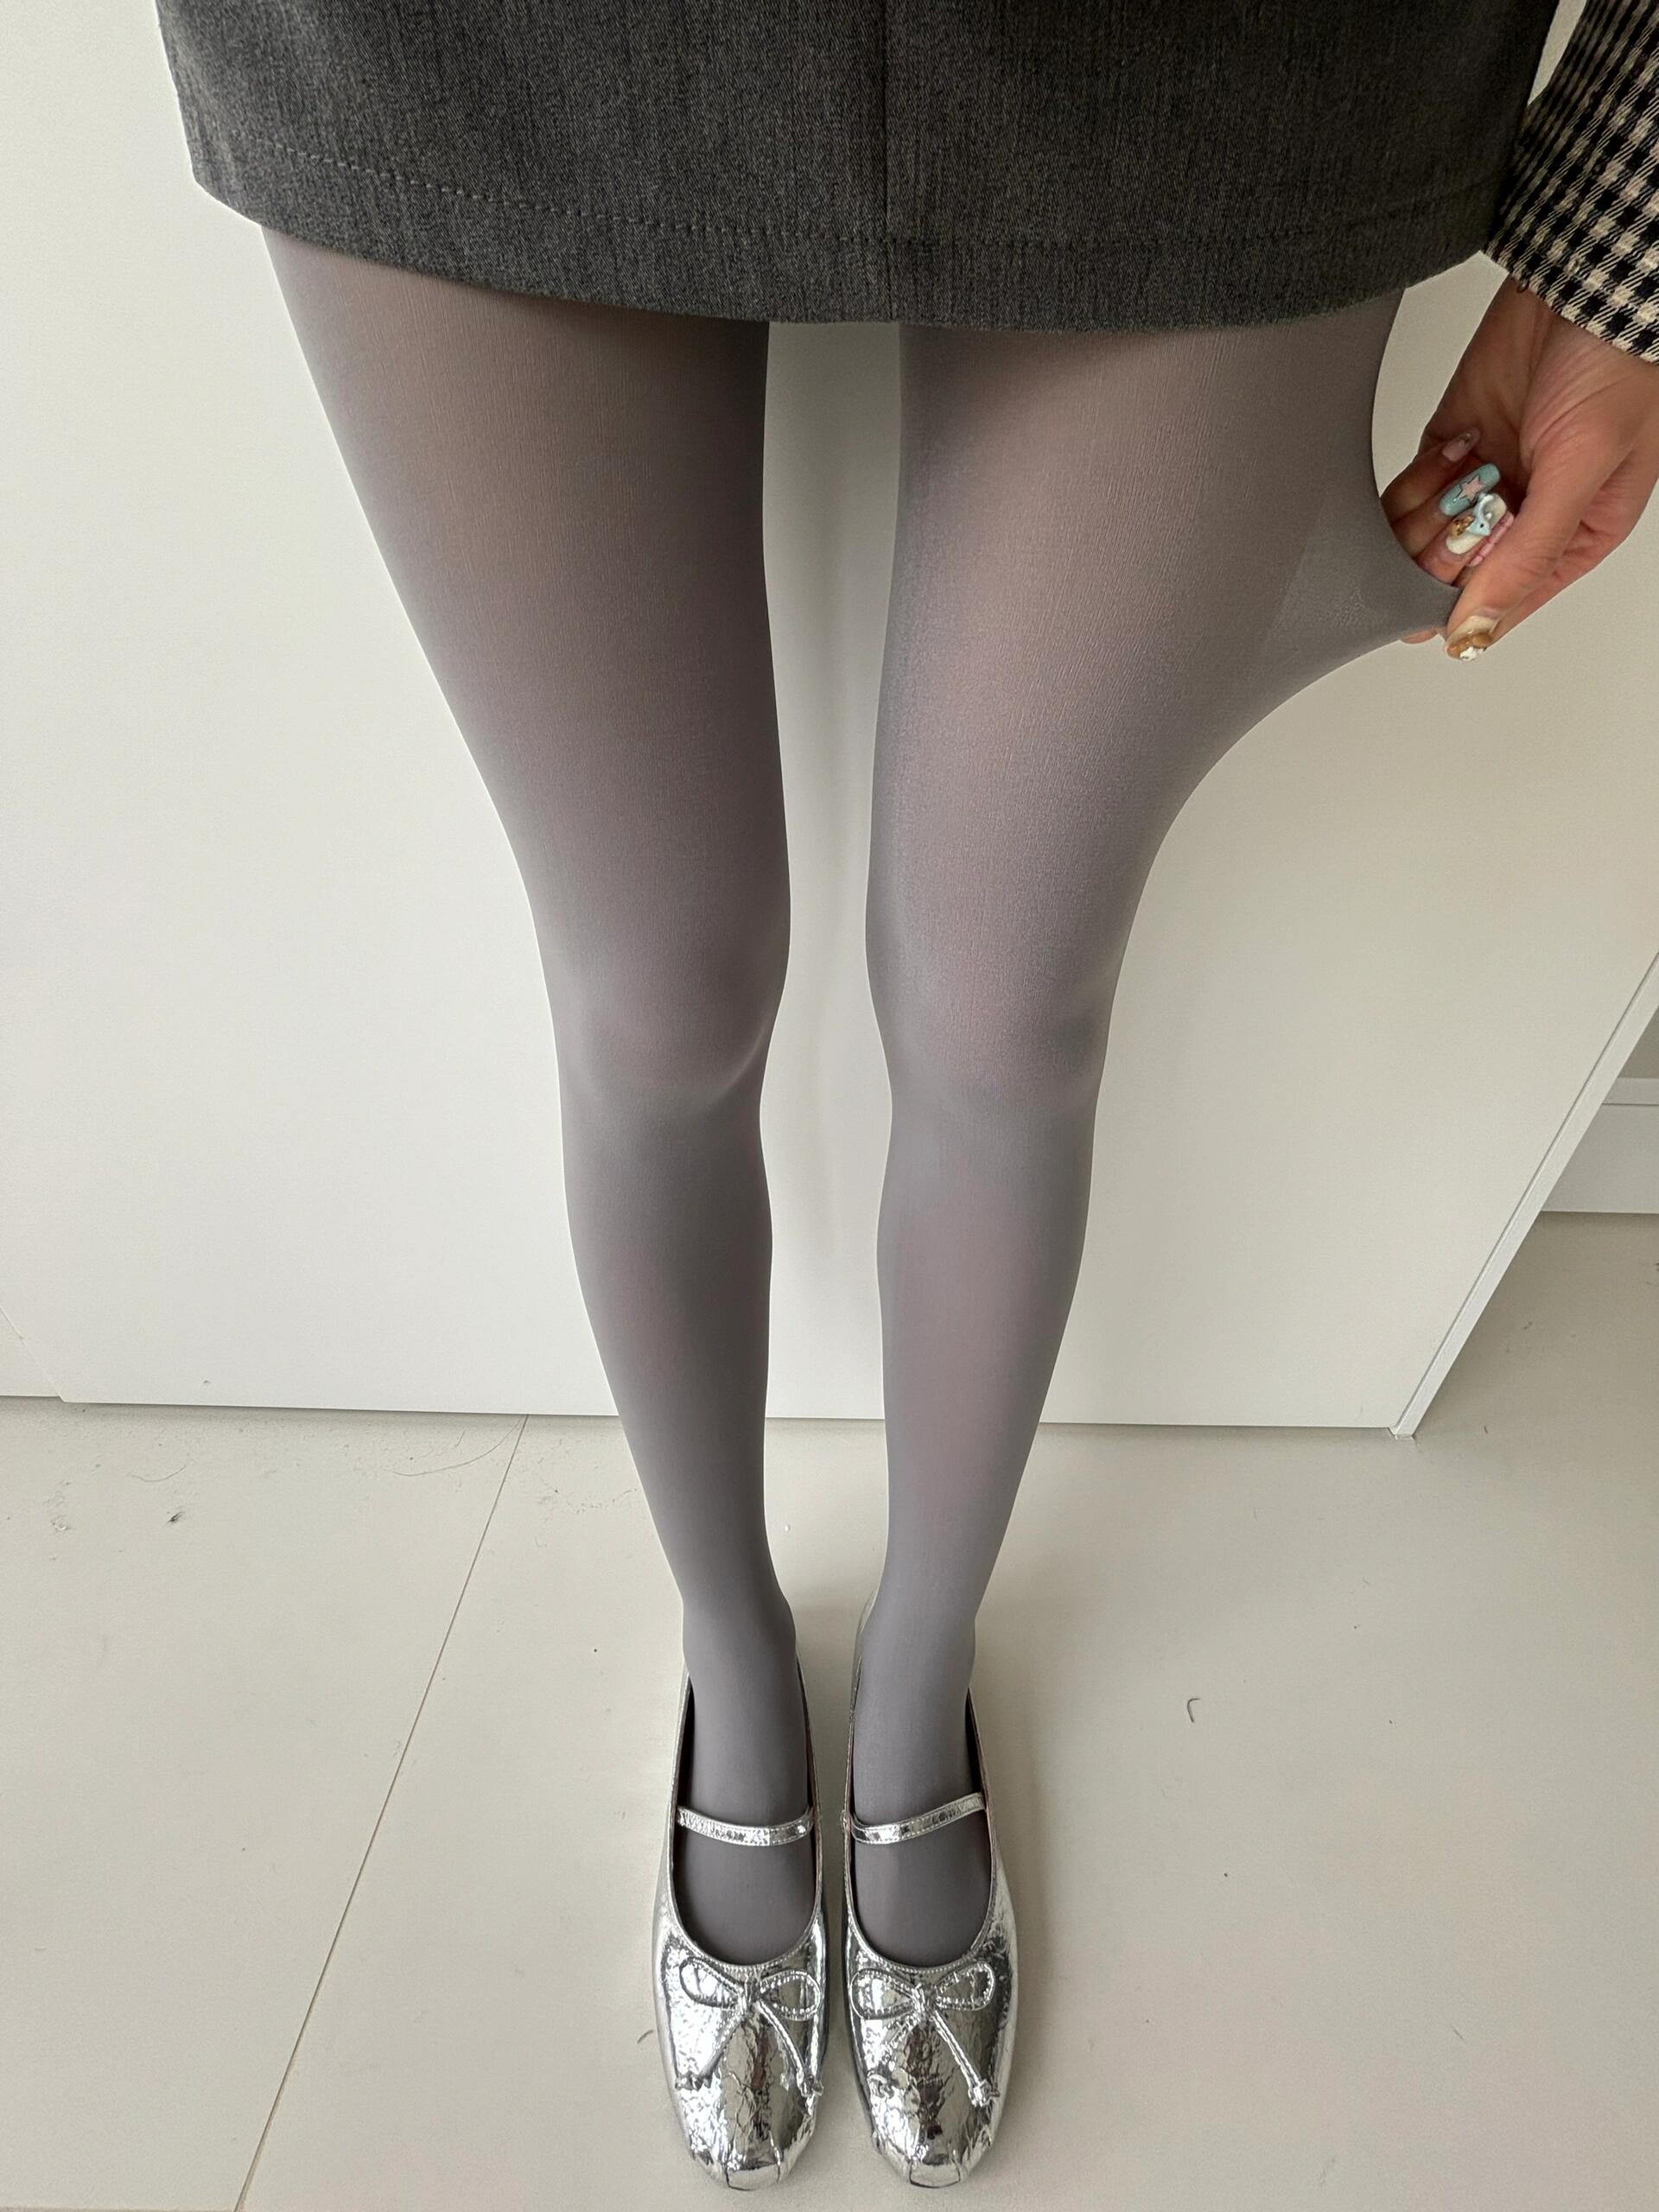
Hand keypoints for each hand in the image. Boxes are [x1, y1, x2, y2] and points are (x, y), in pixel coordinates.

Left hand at [1379, 274, 1658, 656]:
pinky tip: (1452, 447)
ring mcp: (1487, 482)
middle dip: (1446, 547)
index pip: (1501, 602)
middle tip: (1466, 503)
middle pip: (1452, 576)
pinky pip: (1412, 491)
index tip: (1456, 565)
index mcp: (1574, 538)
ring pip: (1423, 539)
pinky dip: (1417, 479)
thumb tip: (1476, 632)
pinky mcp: (1453, 446)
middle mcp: (1526, 517)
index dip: (1464, 597)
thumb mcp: (1580, 471)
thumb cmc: (1618, 367)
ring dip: (1427, 513)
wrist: (1592, 280)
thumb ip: (1526, 557)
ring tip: (1463, 466)